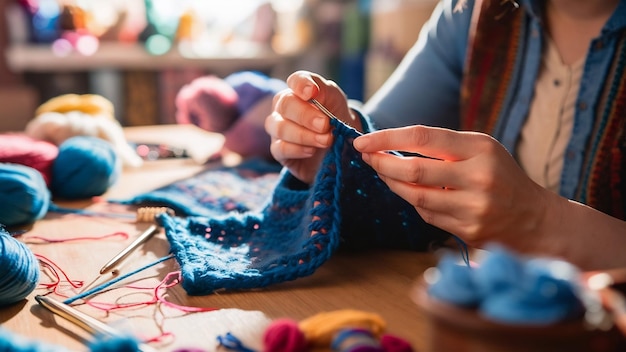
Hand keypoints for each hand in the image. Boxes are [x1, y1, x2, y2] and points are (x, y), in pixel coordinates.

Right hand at [265, 71, 360, 183]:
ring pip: (281, 128)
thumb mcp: (335, 99)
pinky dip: (297, 150)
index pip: (295, 80)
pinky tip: (311, 150)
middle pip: (285, 105)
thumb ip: (325, 91)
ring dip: (305, 135)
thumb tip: (312, 93)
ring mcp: (277, 128)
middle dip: (306, 116)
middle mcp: (283, 106)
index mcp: (298, 90)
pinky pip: (280, 148)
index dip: (302, 85)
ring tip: (325, 140)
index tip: (312, 93)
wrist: (338, 142)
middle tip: (325, 125)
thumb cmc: (334, 116)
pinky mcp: (278, 150)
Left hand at [353, 125, 551, 246]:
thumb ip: (443, 145)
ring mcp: (473, 207)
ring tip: (381, 171)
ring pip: (415, 196)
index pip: (422, 138)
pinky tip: (406, 191)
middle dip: (382, 163)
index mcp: (480, 148)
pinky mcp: (467, 231)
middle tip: (366, 156)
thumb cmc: (500, 176)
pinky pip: (426, 215)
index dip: (387, 138)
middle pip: (413, 170)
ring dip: (391, 183)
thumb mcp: (481, 149)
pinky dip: (411, 201)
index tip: (363, 141)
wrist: (535, 219)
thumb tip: (390, 146)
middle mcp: (478, 177)